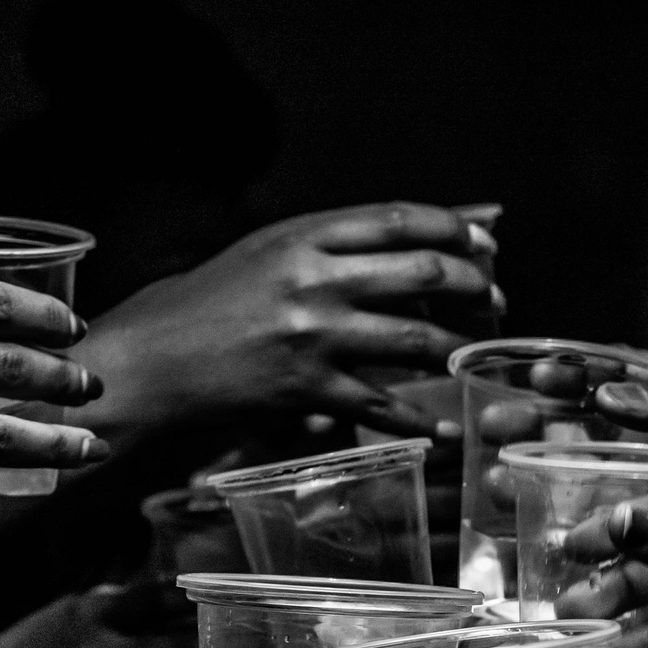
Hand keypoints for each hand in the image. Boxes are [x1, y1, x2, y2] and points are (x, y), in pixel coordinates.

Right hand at [75, 203, 499, 445]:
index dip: (454, 231)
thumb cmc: (214, 302)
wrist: (153, 359)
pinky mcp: (306, 389)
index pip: (398, 219)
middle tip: (493, 302)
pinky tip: (444, 428)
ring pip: (416, 340)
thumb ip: (340, 243)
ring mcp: (311, 335)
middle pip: (423, 274)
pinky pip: (384, 406)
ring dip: (458, 349)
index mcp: (301, 236)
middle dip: (473, 288)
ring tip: (473, 356)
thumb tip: (419, 232)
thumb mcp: (271, 252)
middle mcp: (311, 279)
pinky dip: (422, 420)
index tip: (485, 247)